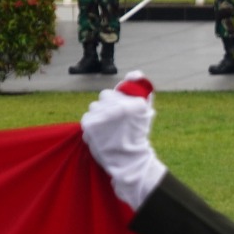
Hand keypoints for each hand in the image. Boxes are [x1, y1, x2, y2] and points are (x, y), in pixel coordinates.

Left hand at [81, 70, 167, 209]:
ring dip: (99, 114)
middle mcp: (117, 107)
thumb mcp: (145, 111)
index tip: (120, 114)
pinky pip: (87, 117)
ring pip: (94, 106)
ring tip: (107, 128)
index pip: (114, 93)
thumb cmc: (137, 134)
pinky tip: (100, 134)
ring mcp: (103, 115)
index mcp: (133, 104)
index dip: (116, 102)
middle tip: (113, 121)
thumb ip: (141, 89)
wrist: (128, 160)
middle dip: (107, 106)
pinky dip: (92, 124)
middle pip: (103, 96)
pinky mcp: (90, 124)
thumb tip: (135, 72)